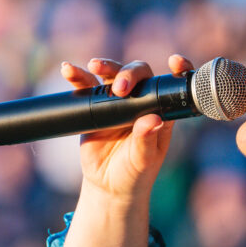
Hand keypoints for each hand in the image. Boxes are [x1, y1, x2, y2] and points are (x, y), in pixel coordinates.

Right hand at [60, 54, 193, 200]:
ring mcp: (116, 102)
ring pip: (112, 73)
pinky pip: (85, 86)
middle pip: (139, 74)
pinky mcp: (94, 105)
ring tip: (93, 66)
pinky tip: (68, 70)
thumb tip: (153, 120)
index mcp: (160, 111)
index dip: (177, 69)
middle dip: (129, 73)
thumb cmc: (134, 174)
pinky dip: (77, 76)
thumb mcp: (143, 161)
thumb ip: (147, 141)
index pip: (171, 86)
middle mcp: (140, 101)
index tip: (174, 60)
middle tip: (119, 88)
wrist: (108, 185)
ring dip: (104, 65)